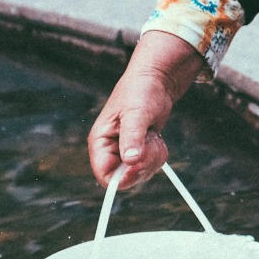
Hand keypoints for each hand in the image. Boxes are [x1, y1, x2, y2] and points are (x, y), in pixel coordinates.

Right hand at [87, 31, 205, 189]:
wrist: (156, 81)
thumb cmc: (141, 91)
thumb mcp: (137, 113)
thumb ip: (133, 137)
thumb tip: (131, 160)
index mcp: (100, 142)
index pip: (105, 176)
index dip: (123, 178)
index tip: (140, 165)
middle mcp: (110, 150)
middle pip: (126, 178)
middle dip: (143, 164)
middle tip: (151, 142)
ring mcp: (125, 152)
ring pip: (140, 173)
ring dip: (153, 158)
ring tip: (152, 135)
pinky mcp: (139, 151)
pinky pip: (150, 166)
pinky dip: (158, 155)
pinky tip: (156, 137)